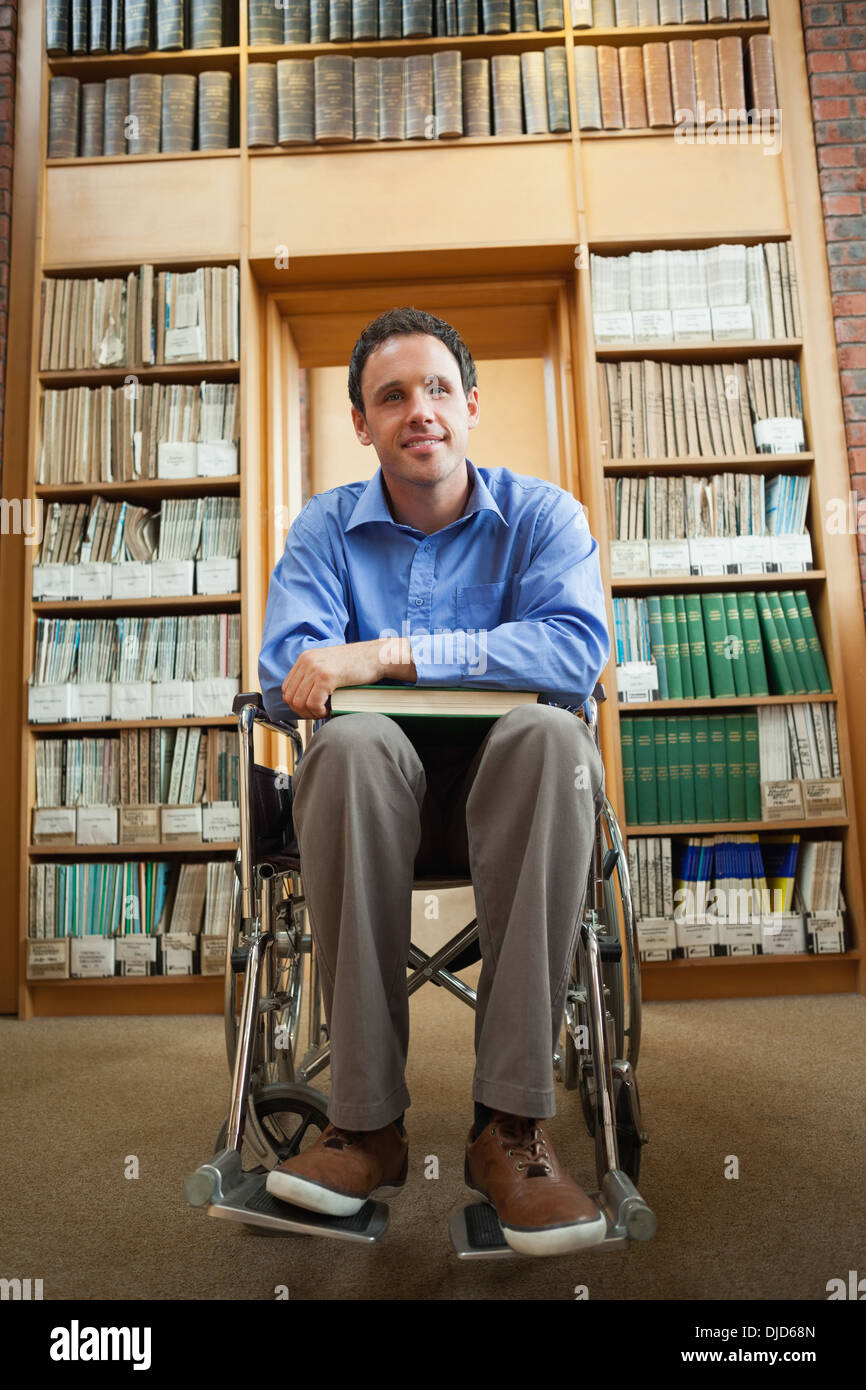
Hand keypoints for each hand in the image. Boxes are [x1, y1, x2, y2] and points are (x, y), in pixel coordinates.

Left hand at [281, 637, 416, 718]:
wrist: (376, 656)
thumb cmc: (357, 664)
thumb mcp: (329, 665)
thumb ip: (314, 676)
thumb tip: (303, 699)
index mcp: (305, 658)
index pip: (287, 687)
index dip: (296, 703)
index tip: (309, 709)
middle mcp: (307, 661)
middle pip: (290, 697)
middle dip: (302, 711)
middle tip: (317, 713)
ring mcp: (316, 668)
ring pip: (300, 702)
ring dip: (311, 713)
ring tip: (324, 712)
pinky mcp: (326, 677)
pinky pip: (313, 703)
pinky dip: (319, 711)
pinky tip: (328, 710)